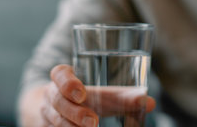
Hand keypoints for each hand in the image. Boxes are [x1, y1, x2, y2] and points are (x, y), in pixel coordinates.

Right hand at [40, 64, 155, 126]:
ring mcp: (46, 113)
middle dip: (74, 112)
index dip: (67, 82)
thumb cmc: (84, 97)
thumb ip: (124, 97)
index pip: (58, 74)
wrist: (52, 109)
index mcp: (63, 78)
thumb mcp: (101, 94)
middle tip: (93, 121)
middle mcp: (51, 94)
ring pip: (54, 120)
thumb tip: (150, 102)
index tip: (82, 92)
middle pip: (57, 100)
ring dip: (70, 126)